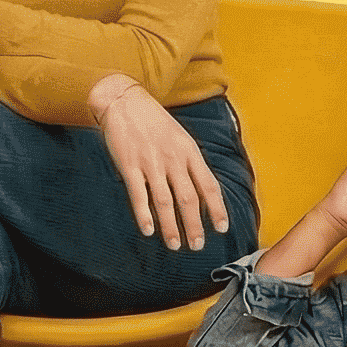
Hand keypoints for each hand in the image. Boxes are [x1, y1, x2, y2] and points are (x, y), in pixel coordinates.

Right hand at [92, 76, 230, 251]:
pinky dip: (144, 214)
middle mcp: (173, 159)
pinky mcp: (129, 165)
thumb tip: (202, 191)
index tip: (222, 228)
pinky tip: (148, 230)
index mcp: (189, 152)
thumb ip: (190, 162)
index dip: (217, 208)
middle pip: (189, 198)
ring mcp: (151, 163)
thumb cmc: (154, 121)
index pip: (209, 185)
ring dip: (171, 226)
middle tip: (197, 246)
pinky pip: (139, 194)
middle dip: (194, 225)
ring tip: (175, 245)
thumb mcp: (180, 137)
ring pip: (165, 201)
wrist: (124, 100)